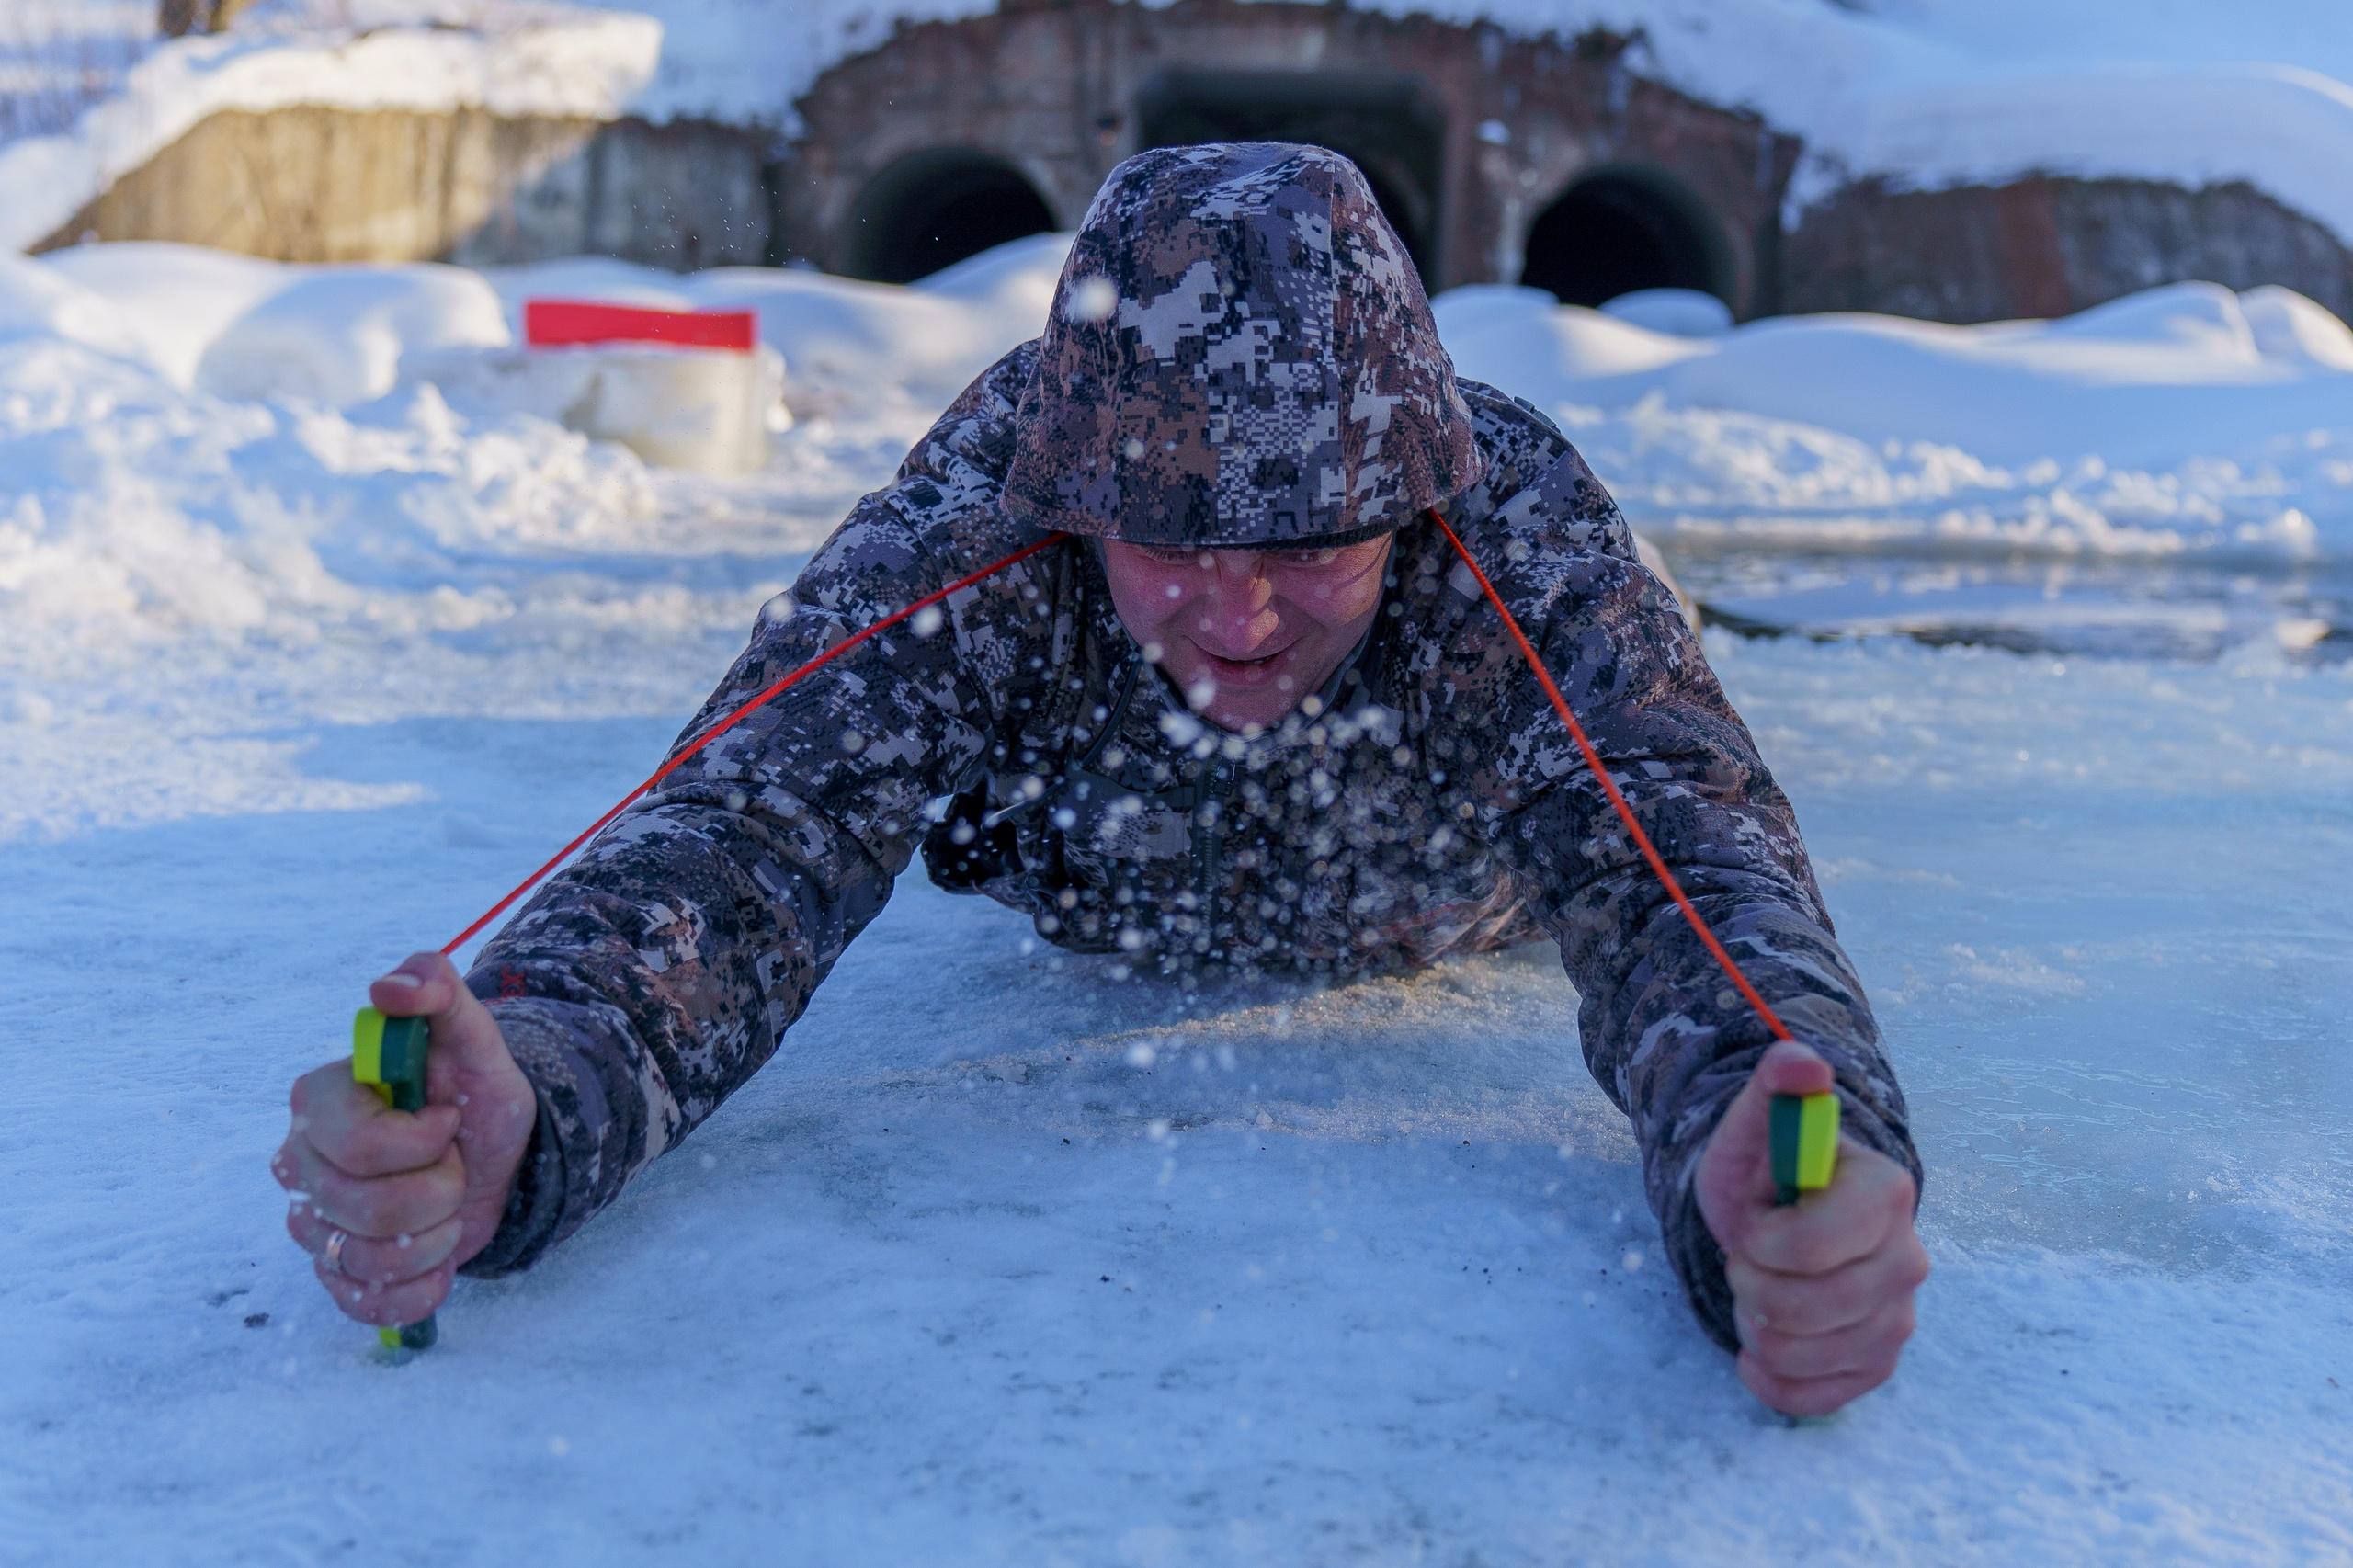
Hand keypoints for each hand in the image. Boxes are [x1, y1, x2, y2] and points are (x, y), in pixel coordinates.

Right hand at [271, 952, 535, 1328]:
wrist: (497, 1150)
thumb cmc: (473, 1090)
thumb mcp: (475, 1036)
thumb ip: (438, 990)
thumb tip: (388, 988)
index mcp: (318, 1102)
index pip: (360, 1148)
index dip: (422, 1142)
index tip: (448, 1119)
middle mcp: (300, 1163)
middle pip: (367, 1210)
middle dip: (439, 1190)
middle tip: (453, 1162)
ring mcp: (312, 1223)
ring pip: (369, 1260)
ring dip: (438, 1235)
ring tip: (448, 1201)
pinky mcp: (336, 1273)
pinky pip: (367, 1305)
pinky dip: (420, 1288)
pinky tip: (439, 1255)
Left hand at [1696, 1041, 1929, 1415]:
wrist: (1774, 1220)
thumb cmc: (1764, 1172)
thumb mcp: (1755, 1125)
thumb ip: (1775, 1085)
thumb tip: (1800, 1061)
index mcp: (1887, 1193)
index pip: (1813, 1247)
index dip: (1761, 1242)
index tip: (1752, 1222)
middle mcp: (1908, 1258)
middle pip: (1802, 1307)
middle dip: (1750, 1281)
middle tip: (1750, 1255)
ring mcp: (1897, 1318)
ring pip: (1799, 1353)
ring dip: (1753, 1322)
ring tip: (1758, 1286)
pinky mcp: (1876, 1364)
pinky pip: (1810, 1398)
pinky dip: (1767, 1377)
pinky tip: (1759, 1345)